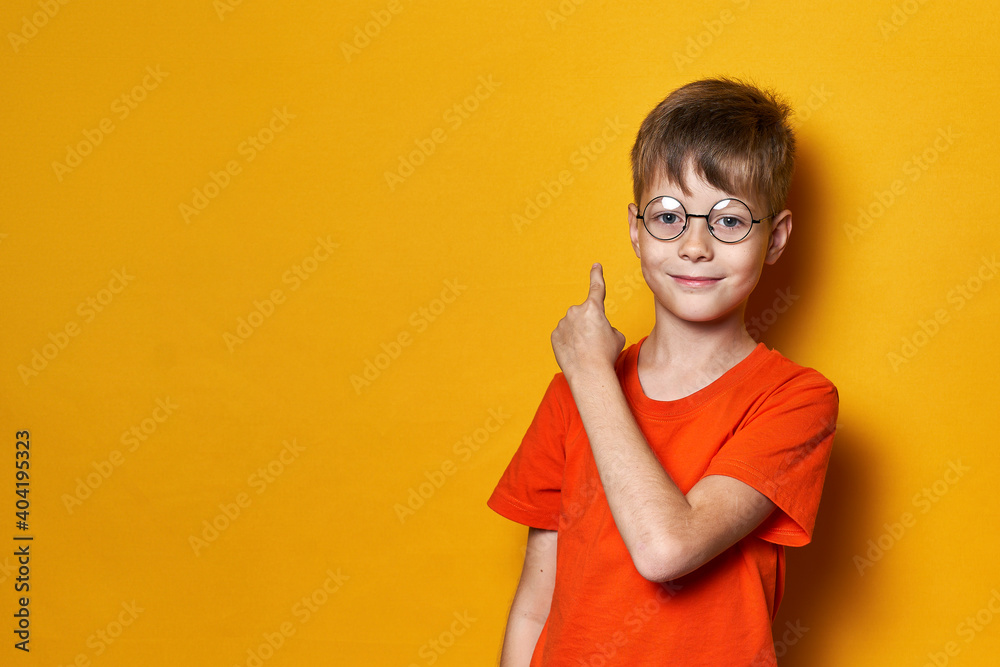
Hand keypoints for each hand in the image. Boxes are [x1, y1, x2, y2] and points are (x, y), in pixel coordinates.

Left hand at [551, 263, 626, 378]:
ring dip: (579, 334)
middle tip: (596, 342)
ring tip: (586, 350)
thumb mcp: (617, 337)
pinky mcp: (554, 335)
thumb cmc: (606, 354)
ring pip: (573, 325)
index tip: (596, 266)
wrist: (588, 372)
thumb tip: (598, 329)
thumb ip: (607, 326)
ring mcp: (563, 323)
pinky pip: (564, 335)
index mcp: (593, 308)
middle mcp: (576, 311)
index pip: (597, 287)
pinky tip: (575, 352)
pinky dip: (570, 342)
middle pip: (585, 314)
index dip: (597, 275)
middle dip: (590, 325)